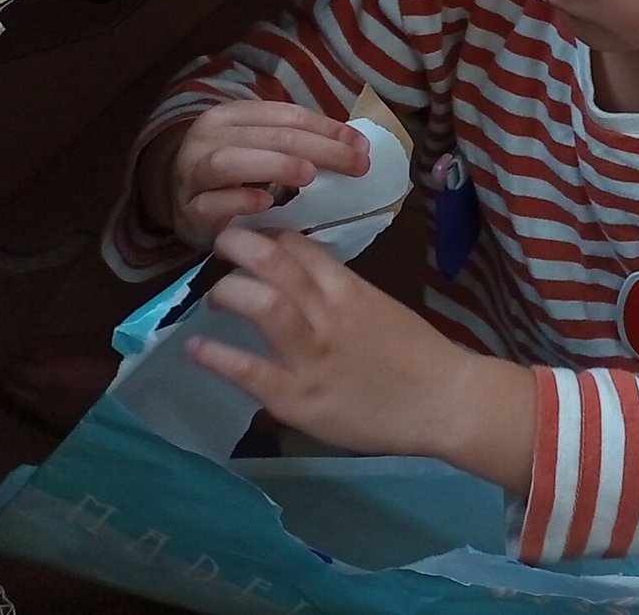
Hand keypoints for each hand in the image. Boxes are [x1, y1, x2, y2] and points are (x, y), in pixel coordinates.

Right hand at [143, 102, 368, 249]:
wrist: (181, 202)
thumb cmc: (233, 174)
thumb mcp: (262, 149)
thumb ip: (298, 143)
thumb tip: (356, 146)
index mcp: (232, 116)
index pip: (286, 115)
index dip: (327, 128)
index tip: (363, 146)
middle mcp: (208, 138)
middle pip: (268, 136)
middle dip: (319, 148)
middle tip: (356, 165)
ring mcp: (192, 174)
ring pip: (229, 162)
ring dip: (274, 166)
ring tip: (310, 175)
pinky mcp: (187, 210)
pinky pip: (210, 203)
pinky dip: (239, 200)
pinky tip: (266, 203)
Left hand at [187, 227, 531, 487]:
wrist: (443, 401)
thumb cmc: (414, 357)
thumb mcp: (379, 310)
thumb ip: (339, 297)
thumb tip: (298, 286)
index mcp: (349, 289)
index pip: (299, 247)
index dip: (266, 236)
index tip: (247, 236)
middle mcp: (327, 313)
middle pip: (275, 263)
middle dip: (239, 246)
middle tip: (219, 245)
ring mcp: (311, 355)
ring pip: (262, 304)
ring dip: (228, 291)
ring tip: (213, 296)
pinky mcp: (298, 397)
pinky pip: (249, 371)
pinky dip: (216, 357)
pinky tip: (195, 349)